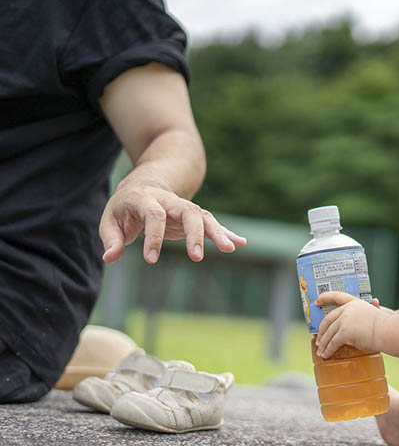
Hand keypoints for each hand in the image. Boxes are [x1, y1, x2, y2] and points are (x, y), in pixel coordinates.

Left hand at [99, 183, 246, 263]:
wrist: (145, 185)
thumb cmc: (125, 208)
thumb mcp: (110, 220)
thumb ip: (111, 238)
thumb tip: (110, 258)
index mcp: (146, 198)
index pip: (154, 215)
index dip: (154, 237)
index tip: (150, 260)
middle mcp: (170, 201)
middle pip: (188, 212)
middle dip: (194, 234)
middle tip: (197, 257)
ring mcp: (185, 208)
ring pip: (204, 217)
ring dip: (218, 232)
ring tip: (231, 248)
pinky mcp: (194, 217)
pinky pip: (212, 224)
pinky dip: (227, 233)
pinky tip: (242, 243)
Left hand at [315, 291, 389, 357]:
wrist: (388, 330)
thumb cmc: (387, 322)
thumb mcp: (378, 309)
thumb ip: (373, 306)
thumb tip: (376, 301)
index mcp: (354, 302)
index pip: (336, 296)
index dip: (325, 298)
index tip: (316, 301)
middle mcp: (347, 310)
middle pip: (328, 320)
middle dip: (321, 331)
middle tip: (318, 340)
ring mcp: (345, 321)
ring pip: (328, 333)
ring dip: (323, 343)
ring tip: (321, 351)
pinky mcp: (345, 333)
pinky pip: (333, 343)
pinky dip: (328, 350)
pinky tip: (326, 355)